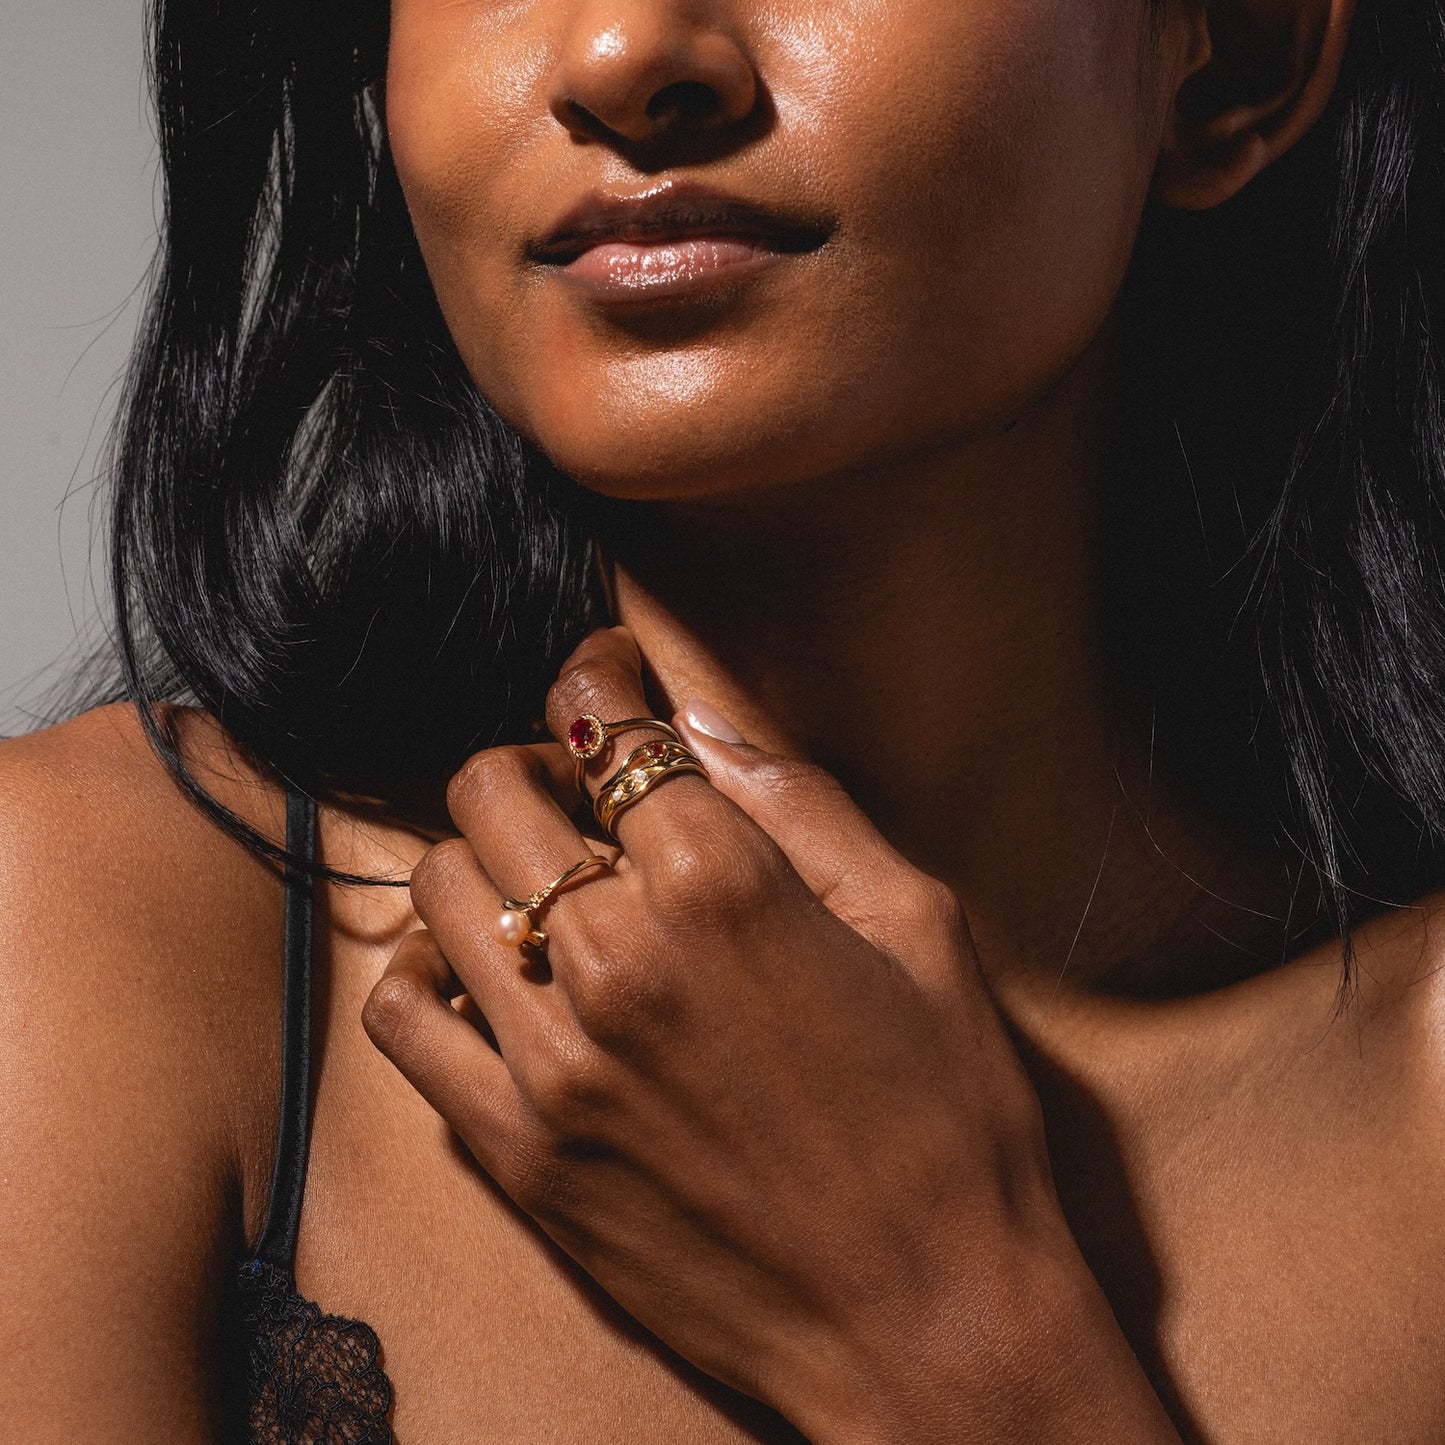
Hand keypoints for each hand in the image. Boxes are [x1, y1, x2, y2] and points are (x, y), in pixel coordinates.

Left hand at [362, 627, 1176, 1442]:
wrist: (926, 1319)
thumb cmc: (947, 1120)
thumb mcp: (917, 927)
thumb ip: (800, 804)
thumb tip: (701, 721)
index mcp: (724, 887)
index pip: (606, 725)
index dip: (600, 675)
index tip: (606, 672)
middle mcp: (619, 960)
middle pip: (495, 788)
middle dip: (538, 762)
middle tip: (583, 787)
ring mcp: (554, 1062)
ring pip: (439, 886)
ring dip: (486, 857)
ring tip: (545, 879)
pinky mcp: (520, 1151)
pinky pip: (404, 1019)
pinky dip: (428, 969)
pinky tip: (486, 971)